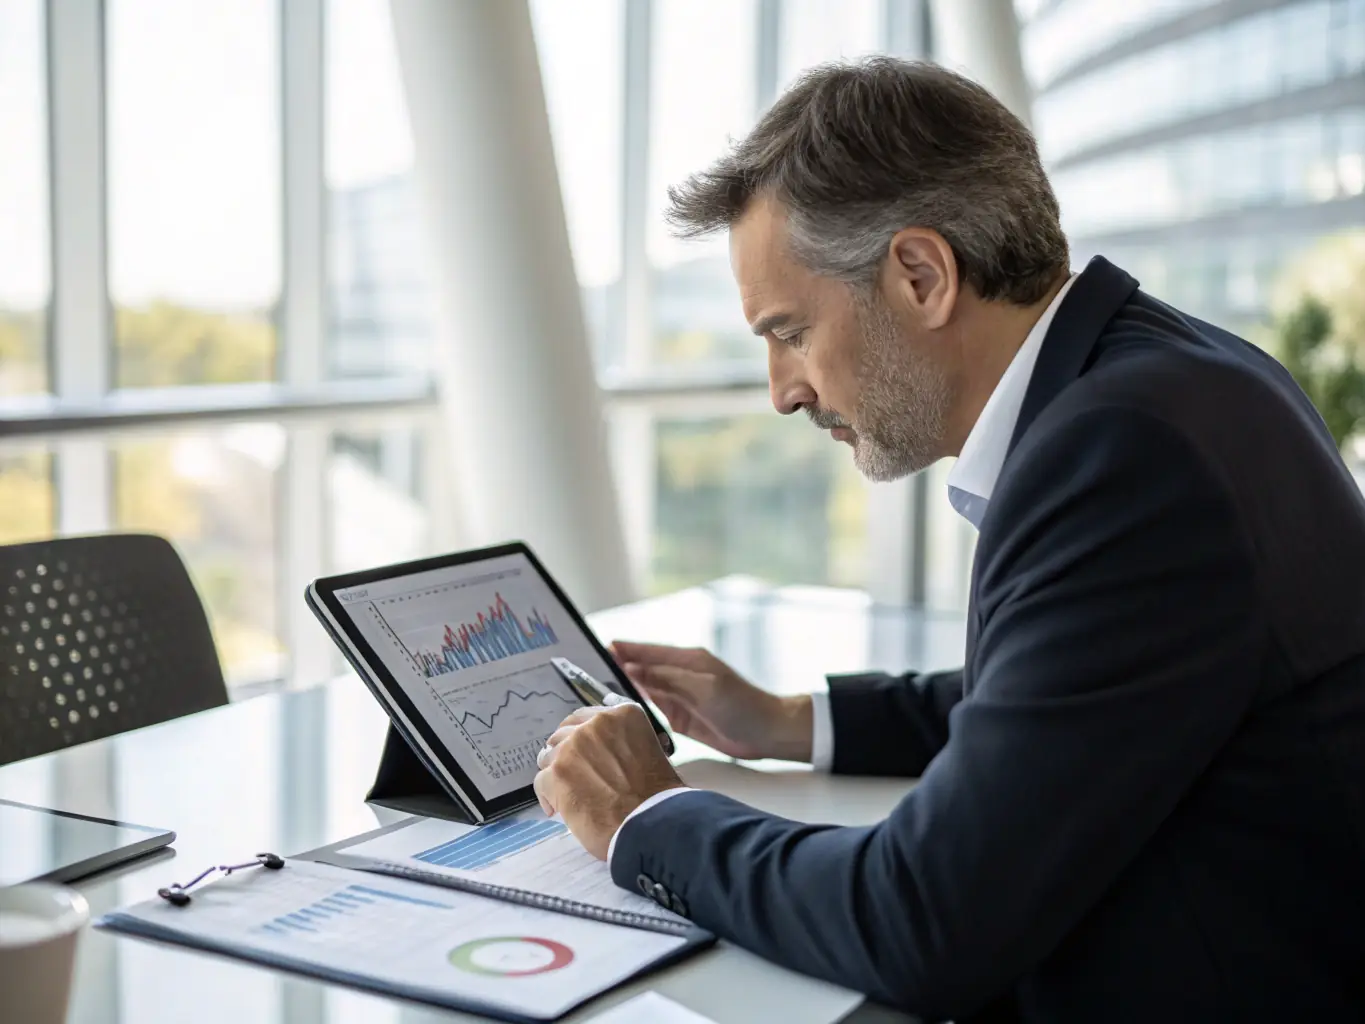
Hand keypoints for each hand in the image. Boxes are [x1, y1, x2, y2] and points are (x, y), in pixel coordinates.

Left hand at [533, 703, 684, 859]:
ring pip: (548, 757)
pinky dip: (548, 797)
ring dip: (556, 775)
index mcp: (622, 715)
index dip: (579, 736)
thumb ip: (623, 742)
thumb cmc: (657, 796)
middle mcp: (595, 725)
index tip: (581, 752)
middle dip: (566, 755)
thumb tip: (603, 750)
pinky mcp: (557, 773)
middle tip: (575, 776)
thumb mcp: (650, 751)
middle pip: (563, 735)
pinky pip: (540, 781)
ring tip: (570, 795)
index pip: (585, 717)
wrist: (650, 823)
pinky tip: (560, 810)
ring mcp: (573, 748)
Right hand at [609, 641, 812, 761]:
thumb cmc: (743, 705)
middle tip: (589, 670)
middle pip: (642, 669)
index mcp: (687, 661)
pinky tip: (621, 711)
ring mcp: (680, 696)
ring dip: (624, 688)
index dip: (625, 649)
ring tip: (596, 690)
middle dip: (618, 667)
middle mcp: (681, 676)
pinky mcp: (681, 717)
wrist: (768, 733)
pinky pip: (653, 709)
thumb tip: (633, 669)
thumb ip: (667, 679)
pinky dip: (637, 708)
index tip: (601, 647)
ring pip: (645, 689)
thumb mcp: (703, 689)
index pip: (648, 652)